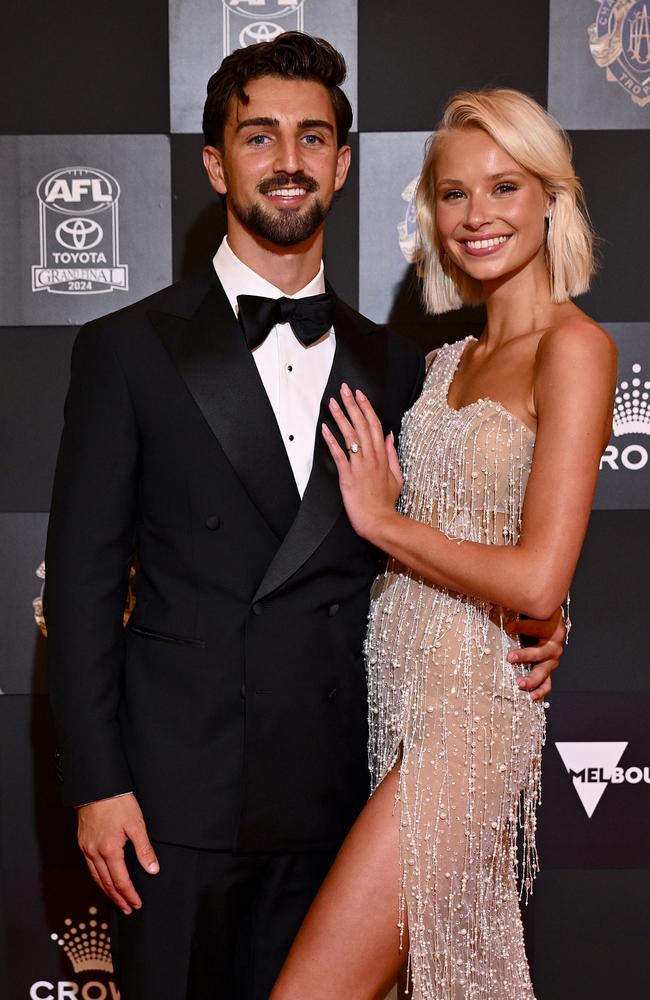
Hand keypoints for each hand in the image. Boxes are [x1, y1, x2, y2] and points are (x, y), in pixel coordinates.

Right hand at [76, 792, 158, 913]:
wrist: (97, 787)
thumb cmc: (118, 803)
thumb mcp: (137, 824)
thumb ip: (144, 849)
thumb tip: (153, 869)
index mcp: (110, 850)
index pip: (121, 881)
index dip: (129, 894)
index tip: (136, 904)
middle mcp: (95, 853)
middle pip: (107, 884)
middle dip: (118, 898)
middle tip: (127, 909)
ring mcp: (87, 849)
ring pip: (96, 878)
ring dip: (107, 892)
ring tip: (117, 901)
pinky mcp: (83, 843)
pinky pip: (90, 867)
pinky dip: (98, 879)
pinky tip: (103, 881)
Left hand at [322, 383, 401, 539]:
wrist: (379, 521)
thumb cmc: (386, 501)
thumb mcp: (396, 476)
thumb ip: (392, 454)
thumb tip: (391, 436)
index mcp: (382, 456)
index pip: (375, 425)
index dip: (366, 408)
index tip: (360, 394)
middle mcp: (371, 457)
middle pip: (362, 425)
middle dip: (352, 405)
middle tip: (344, 390)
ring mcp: (359, 466)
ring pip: (350, 436)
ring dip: (340, 417)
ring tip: (332, 403)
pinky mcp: (348, 476)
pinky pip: (339, 455)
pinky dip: (331, 440)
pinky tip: (324, 429)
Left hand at [505, 606, 565, 701]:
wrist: (548, 620)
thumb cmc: (533, 612)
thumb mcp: (527, 606)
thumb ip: (515, 603)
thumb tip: (494, 595)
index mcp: (551, 625)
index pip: (538, 626)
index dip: (523, 627)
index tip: (508, 626)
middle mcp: (554, 643)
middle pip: (541, 651)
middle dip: (526, 655)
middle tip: (510, 657)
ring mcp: (552, 658)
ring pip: (544, 670)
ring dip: (532, 678)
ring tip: (519, 683)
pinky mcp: (548, 669)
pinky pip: (547, 683)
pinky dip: (540, 690)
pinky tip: (531, 696)